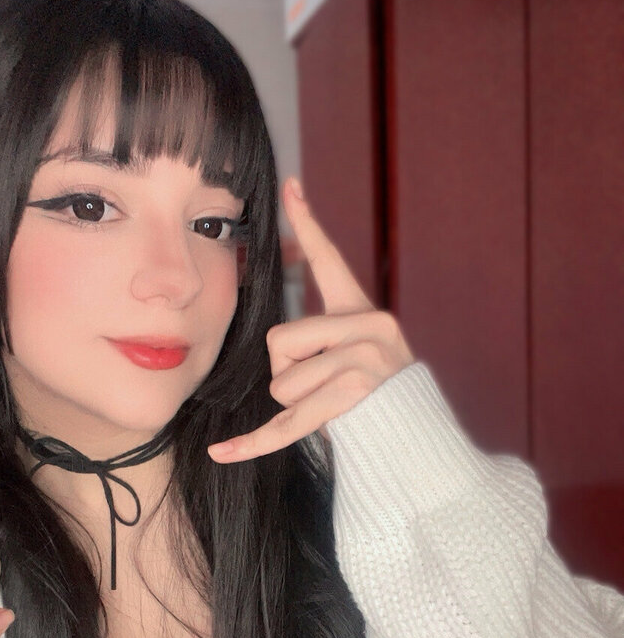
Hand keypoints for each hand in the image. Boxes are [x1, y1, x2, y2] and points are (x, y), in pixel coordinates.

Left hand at [207, 177, 414, 461]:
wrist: (417, 441)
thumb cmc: (375, 399)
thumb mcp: (357, 355)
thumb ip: (321, 337)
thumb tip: (278, 341)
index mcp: (363, 312)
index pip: (330, 260)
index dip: (308, 224)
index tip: (289, 185)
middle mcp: (368, 327)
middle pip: (280, 342)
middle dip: (287, 372)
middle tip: (324, 387)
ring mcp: (363, 361)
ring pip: (282, 384)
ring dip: (295, 406)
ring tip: (333, 409)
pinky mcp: (352, 400)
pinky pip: (285, 424)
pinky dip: (251, 444)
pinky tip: (220, 452)